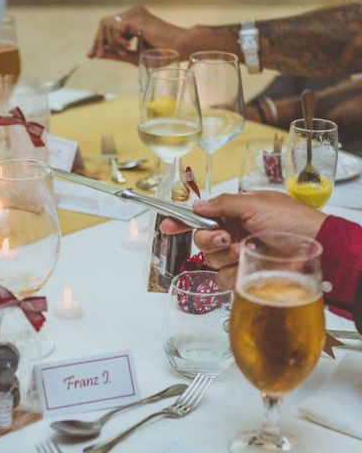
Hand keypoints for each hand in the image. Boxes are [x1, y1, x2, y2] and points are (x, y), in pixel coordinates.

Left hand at [88, 6, 188, 63]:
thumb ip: (116, 53)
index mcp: (132, 20)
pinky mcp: (137, 17)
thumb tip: (98, 54)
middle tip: (100, 55)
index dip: (98, 40)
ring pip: (108, 25)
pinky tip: (128, 48)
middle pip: (104, 23)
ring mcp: (135, 13)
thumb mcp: (133, 56)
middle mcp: (132, 13)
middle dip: (99, 41)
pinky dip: (117, 41)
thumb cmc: (161, 54)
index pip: (107, 26)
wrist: (179, 49)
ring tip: (126, 52)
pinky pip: (116, 28)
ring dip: (112, 43)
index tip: (91, 54)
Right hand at [160, 192, 326, 287]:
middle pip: (201, 240)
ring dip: (225, 256)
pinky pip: (222, 280)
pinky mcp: (244, 278)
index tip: (166, 225)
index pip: (201, 217)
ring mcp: (239, 258)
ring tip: (246, 252)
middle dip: (209, 239)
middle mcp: (234, 235)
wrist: (317, 249)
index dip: (181, 221)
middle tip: (227, 237)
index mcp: (236, 214)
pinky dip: (232, 274)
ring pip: (210, 261)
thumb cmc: (292, 222)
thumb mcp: (256, 203)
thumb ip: (223, 203)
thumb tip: (197, 204)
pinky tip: (247, 269)